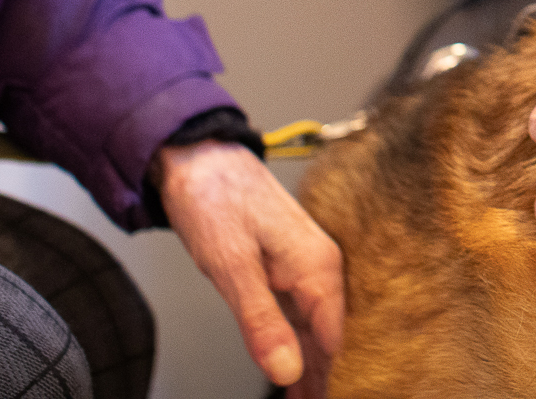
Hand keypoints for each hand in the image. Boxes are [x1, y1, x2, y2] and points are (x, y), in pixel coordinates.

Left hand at [156, 140, 343, 396]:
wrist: (199, 157)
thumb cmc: (214, 200)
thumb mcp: (232, 267)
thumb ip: (261, 322)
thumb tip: (286, 371)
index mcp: (318, 267)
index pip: (336, 341)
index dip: (333, 379)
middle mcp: (322, 266)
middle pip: (331, 338)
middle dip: (326, 377)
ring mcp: (306, 266)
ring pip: (317, 329)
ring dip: (312, 366)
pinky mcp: (288, 266)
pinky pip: (302, 315)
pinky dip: (298, 345)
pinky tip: (293, 368)